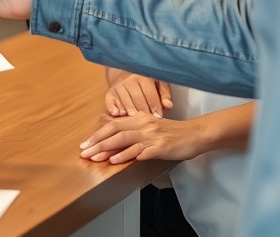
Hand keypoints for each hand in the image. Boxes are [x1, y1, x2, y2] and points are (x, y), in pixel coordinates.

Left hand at [79, 112, 207, 163]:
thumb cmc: (172, 133)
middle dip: (97, 142)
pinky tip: (116, 160)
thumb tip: (114, 137)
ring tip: (94, 157)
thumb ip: (134, 130)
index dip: (98, 134)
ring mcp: (152, 135)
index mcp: (140, 118)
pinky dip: (126, 155)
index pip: (113, 125)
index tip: (85, 144)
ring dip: (107, 149)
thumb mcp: (151, 126)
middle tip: (84, 152)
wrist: (196, 134)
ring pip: (124, 139)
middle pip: (115, 131)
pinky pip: (140, 151)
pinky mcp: (160, 147)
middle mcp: (144, 124)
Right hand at [104, 68, 172, 117]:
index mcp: (144, 77)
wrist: (127, 77)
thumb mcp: (159, 84)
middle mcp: (130, 80)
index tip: (159, 117)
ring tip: (135, 123)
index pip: (150, 94)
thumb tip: (168, 105)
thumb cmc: (147, 85)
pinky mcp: (110, 94)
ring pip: (125, 102)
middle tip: (148, 124)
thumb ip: (165, 94)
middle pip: (138, 99)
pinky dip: (112, 108)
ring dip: (130, 112)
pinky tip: (117, 114)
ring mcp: (119, 87)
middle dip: (143, 112)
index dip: (155, 106)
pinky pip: (110, 102)